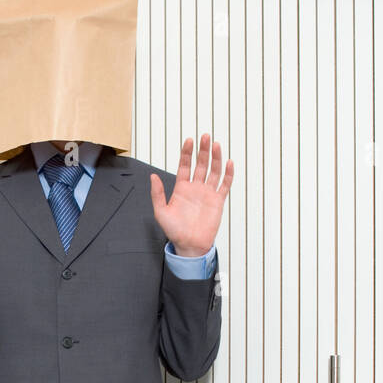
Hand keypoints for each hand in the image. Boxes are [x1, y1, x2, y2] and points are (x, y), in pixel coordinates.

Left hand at [150, 134, 232, 256]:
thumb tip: (152, 176)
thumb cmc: (174, 231)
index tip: (189, 140)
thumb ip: (157, 194)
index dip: (187, 153)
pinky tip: (229, 163)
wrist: (189, 245)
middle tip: (205, 137)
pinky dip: (228, 174)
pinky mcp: (217, 201)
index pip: (185, 165)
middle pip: (201, 164)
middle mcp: (195, 188)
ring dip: (215, 158)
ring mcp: (207, 193)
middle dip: (202, 150)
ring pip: (213, 171)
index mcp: (181, 188)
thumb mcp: (160, 212)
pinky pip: (224, 185)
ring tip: (215, 145)